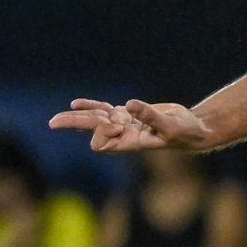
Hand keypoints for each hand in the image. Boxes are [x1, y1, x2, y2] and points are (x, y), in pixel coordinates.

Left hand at [49, 98, 214, 153]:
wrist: (194, 130)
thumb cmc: (185, 132)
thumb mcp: (171, 126)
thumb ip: (150, 117)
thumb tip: (129, 105)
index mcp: (130, 143)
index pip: (103, 141)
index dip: (101, 131)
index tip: (114, 122)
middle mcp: (123, 135)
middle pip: (92, 130)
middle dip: (74, 125)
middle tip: (52, 123)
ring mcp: (124, 124)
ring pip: (95, 120)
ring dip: (77, 117)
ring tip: (55, 120)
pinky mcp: (129, 115)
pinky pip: (105, 111)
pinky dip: (91, 106)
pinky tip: (76, 103)